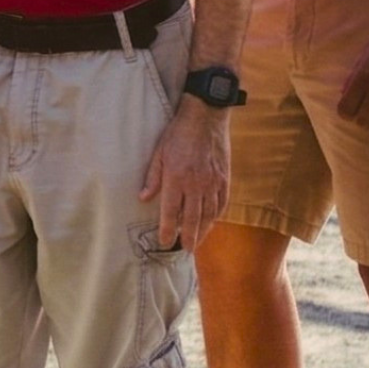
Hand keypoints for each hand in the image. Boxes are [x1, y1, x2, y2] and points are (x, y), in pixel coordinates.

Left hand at [140, 98, 229, 249]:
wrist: (206, 118)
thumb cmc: (178, 134)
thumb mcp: (158, 152)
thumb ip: (153, 177)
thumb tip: (143, 198)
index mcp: (176, 178)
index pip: (170, 211)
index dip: (167, 229)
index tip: (164, 241)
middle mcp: (196, 184)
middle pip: (192, 218)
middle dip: (188, 236)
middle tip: (184, 249)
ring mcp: (213, 182)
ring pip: (209, 214)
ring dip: (203, 230)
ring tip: (197, 242)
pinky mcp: (225, 178)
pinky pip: (222, 203)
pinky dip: (216, 216)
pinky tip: (212, 222)